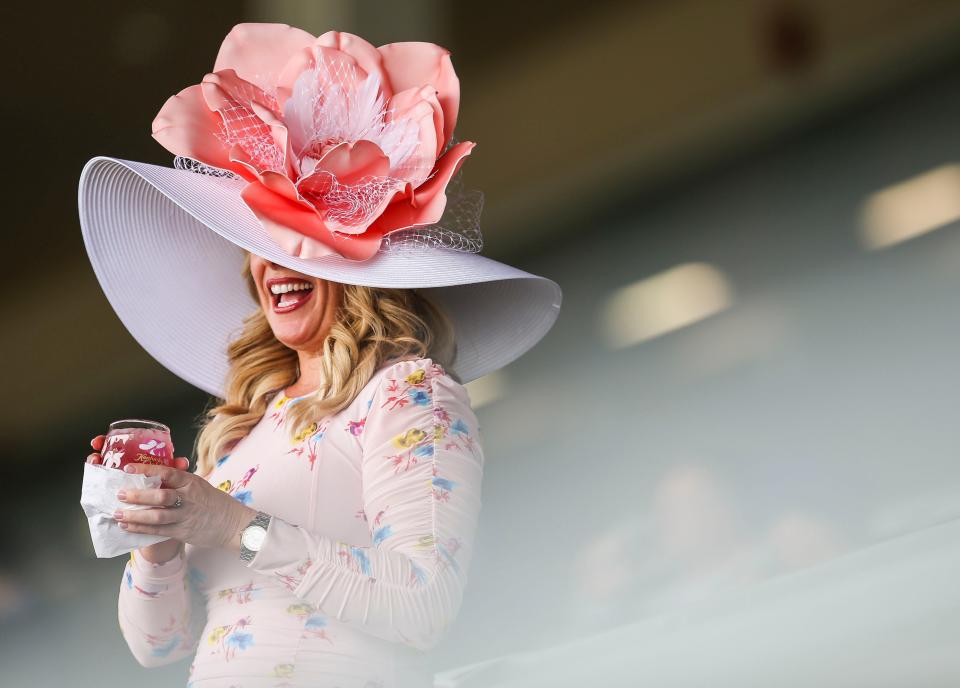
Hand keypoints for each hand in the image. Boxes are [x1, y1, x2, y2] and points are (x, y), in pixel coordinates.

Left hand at [115, 464, 256, 551]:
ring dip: (135, 516)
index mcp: (191, 482)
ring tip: (118, 514)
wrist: (232, 524)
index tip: (128, 468)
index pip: (167, 472)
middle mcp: (189, 498)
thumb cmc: (213, 502)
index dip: (146, 470)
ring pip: (157, 516)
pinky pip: (159, 531)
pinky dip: (141, 529)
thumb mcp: (199, 485)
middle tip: (120, 494)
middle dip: (137, 495)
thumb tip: (154, 472)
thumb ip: (178, 480)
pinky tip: (128, 526)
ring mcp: (186, 516)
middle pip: (160, 496)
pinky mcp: (183, 531)